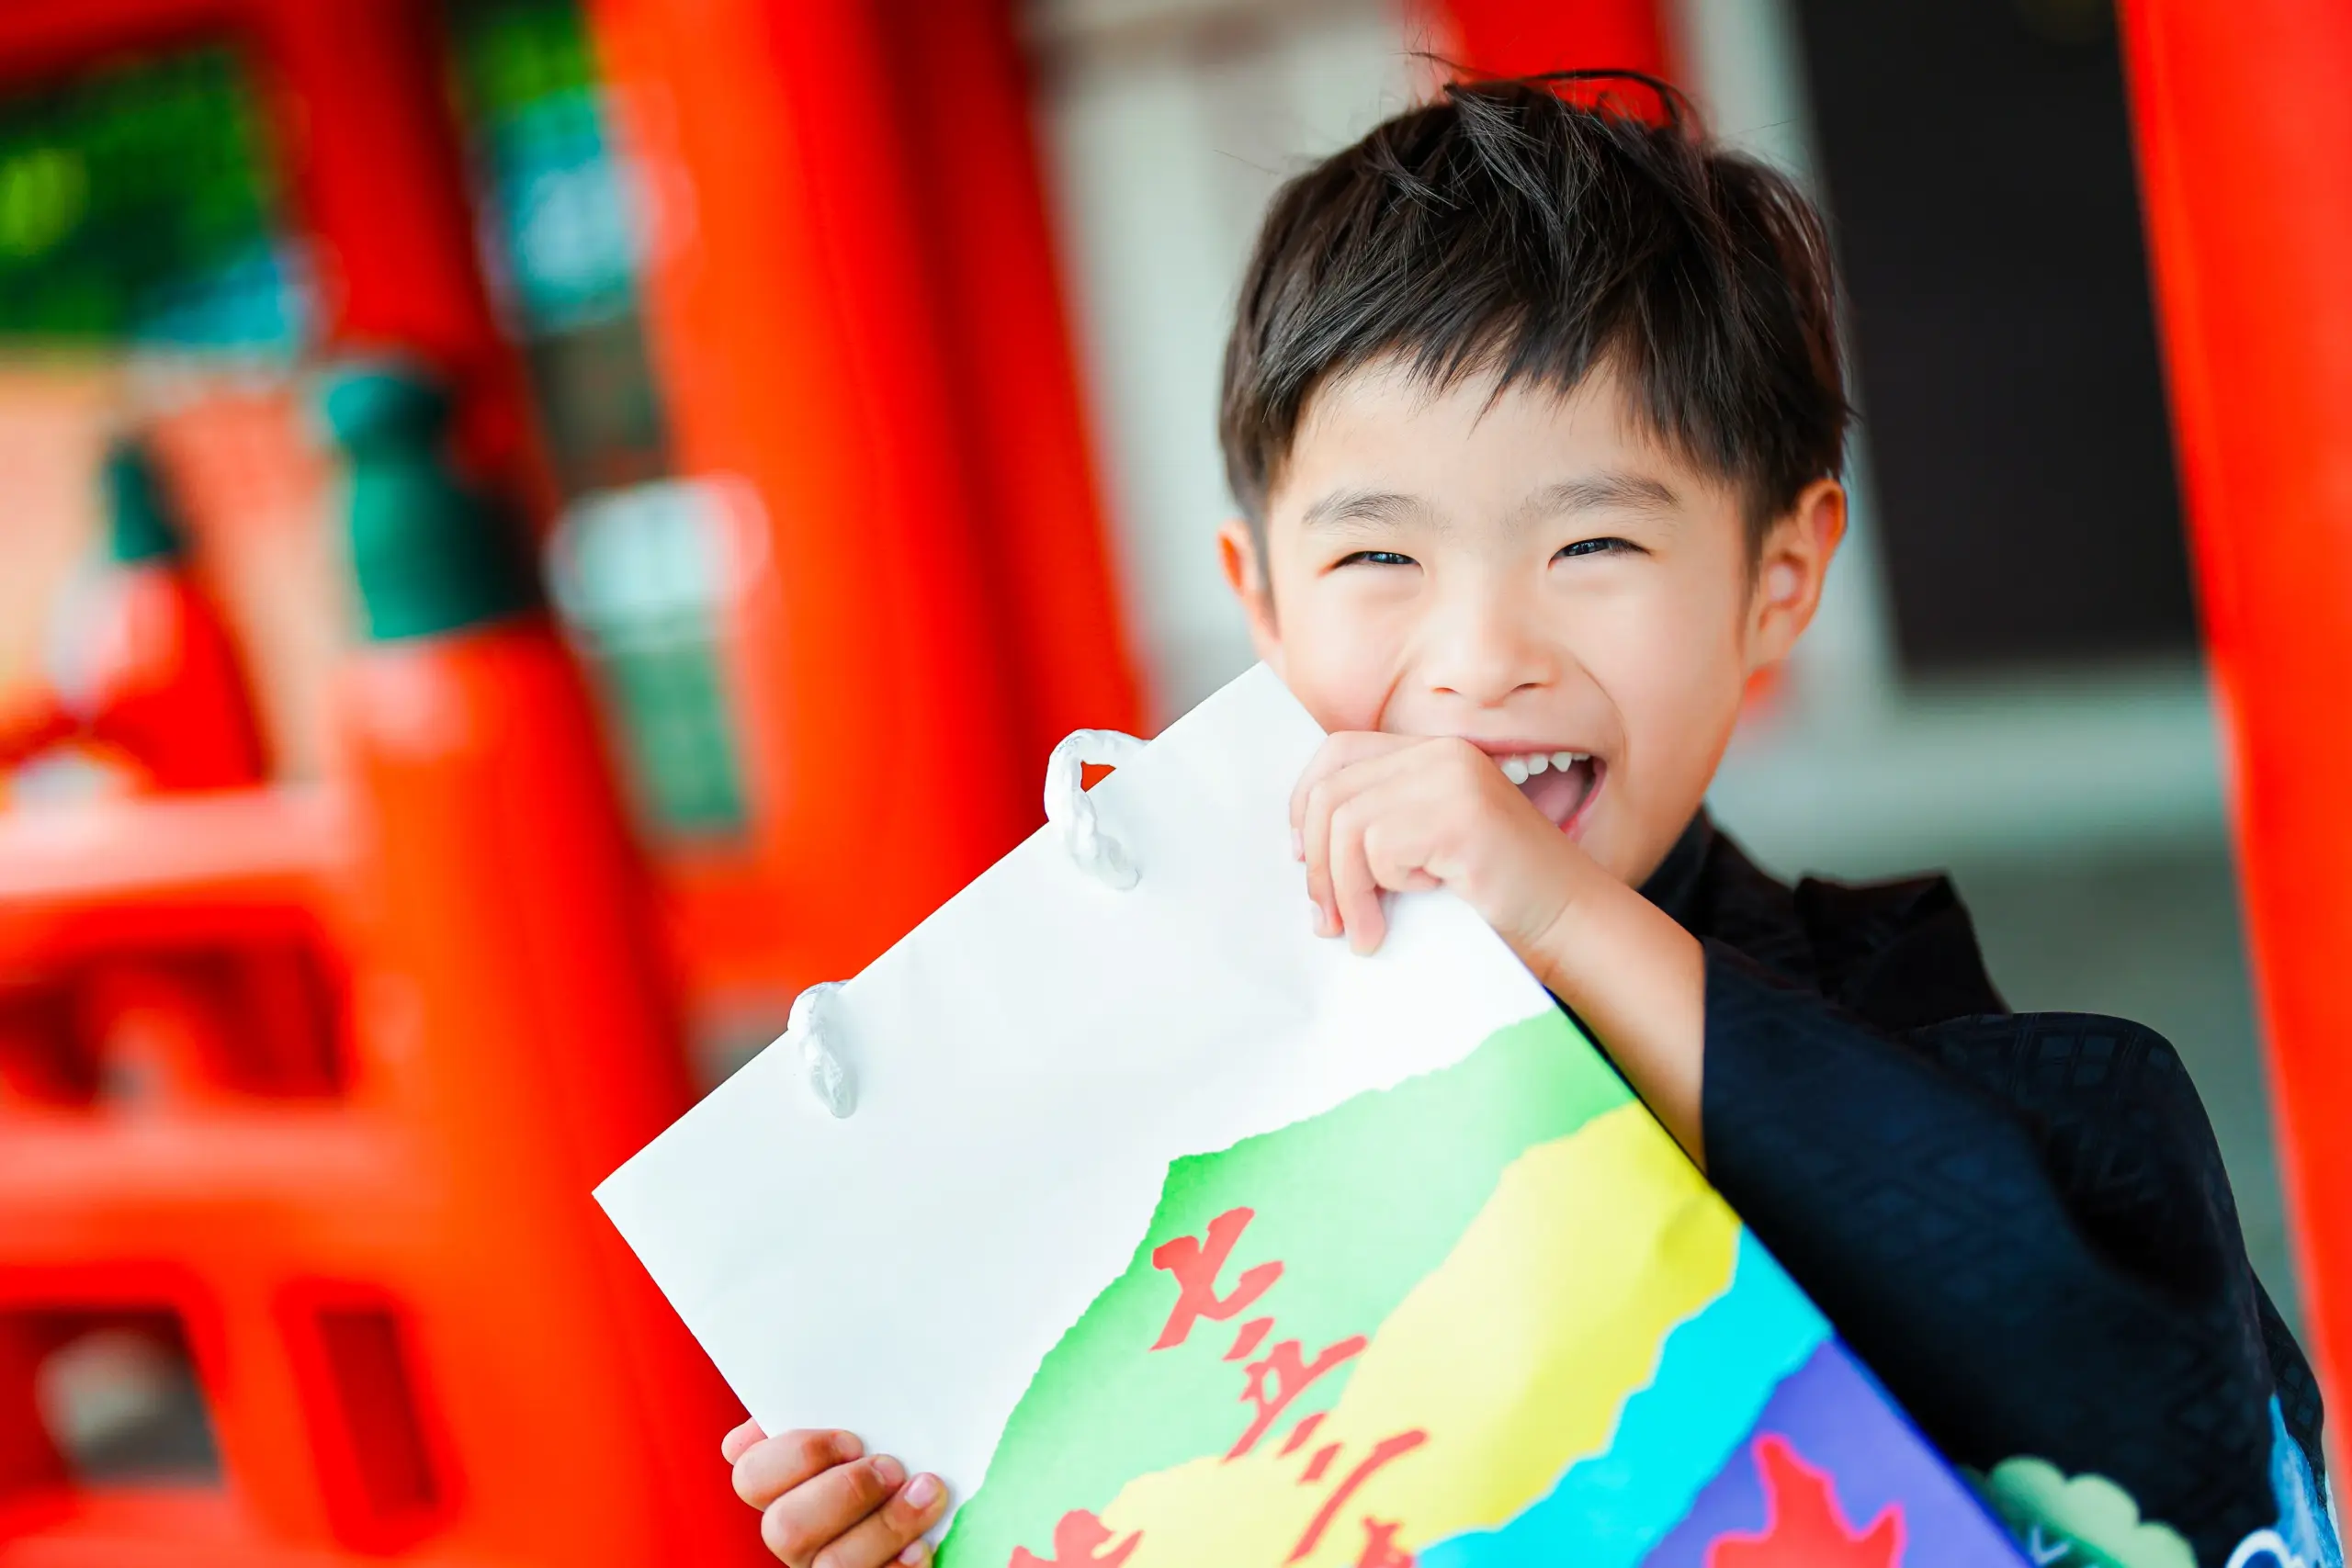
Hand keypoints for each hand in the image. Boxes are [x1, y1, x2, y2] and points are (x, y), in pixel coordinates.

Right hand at [723, 1418, 948, 1567]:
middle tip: (891, 1467)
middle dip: (845, 1492)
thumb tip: (761, 1422)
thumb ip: (818, 1404)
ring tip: (927, 1493)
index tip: (851, 1440)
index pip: (751, 1476)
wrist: (923, 1482)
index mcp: (782, 1486)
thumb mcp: (857, 1419)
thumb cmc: (889, 1446)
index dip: (798, 1456)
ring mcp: (824, 1567)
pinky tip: (922, 1544)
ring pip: (832, 1566)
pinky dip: (900, 1566)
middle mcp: (795, 1534)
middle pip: (784, 1528)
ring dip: (886, 1526)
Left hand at [1289, 732, 1706, 1161]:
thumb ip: (1378, 830)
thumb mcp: (1423, 852)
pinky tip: (1414, 906)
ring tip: (1364, 932)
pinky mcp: (1459, 813)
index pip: (1337, 753)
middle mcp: (1441, 754)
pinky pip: (1376, 846)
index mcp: (1433, 754)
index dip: (1305, 804)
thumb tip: (1299, 848)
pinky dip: (1379, 888)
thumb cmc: (1496, 899)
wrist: (1571, 924)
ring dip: (1344, 889)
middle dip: (1316, 863)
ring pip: (1346, 824)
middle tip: (1328, 920)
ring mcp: (1453, 778)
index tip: (1302, 858)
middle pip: (1331, 791)